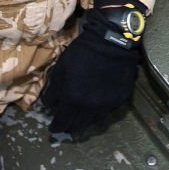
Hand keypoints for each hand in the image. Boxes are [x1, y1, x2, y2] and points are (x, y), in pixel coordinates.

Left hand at [41, 5, 141, 136]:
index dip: (56, 127)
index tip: (53, 127)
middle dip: (69, 127)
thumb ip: (53, 90)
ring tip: (78, 119)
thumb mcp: (61, 68)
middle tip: (65, 125)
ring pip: (92, 123)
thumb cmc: (82, 52)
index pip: (62, 122)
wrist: (111, 42)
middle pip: (77, 127)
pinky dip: (97, 113)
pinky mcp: (119, 100)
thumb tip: (50, 105)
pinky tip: (94, 108)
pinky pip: (106, 113)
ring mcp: (107, 105)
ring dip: (83, 122)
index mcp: (73, 99)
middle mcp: (90, 107)